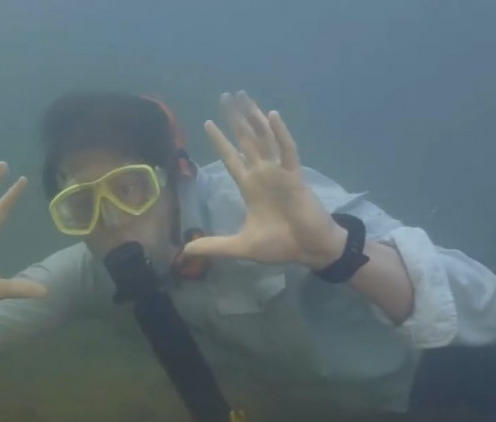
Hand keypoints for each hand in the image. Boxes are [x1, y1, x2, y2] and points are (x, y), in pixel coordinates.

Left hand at [181, 91, 347, 268]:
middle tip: (225, 96)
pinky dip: (280, 133)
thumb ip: (214, 246)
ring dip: (254, 117)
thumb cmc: (280, 246)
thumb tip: (185, 251)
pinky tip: (271, 115)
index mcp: (250, 188)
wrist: (310, 250)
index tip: (208, 122)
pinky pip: (287, 150)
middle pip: (246, 140)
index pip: (231, 158)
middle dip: (235, 119)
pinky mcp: (296, 176)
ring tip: (243, 97)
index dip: (220, 141)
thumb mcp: (240, 247)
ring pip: (264, 138)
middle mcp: (263, 175)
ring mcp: (280, 173)